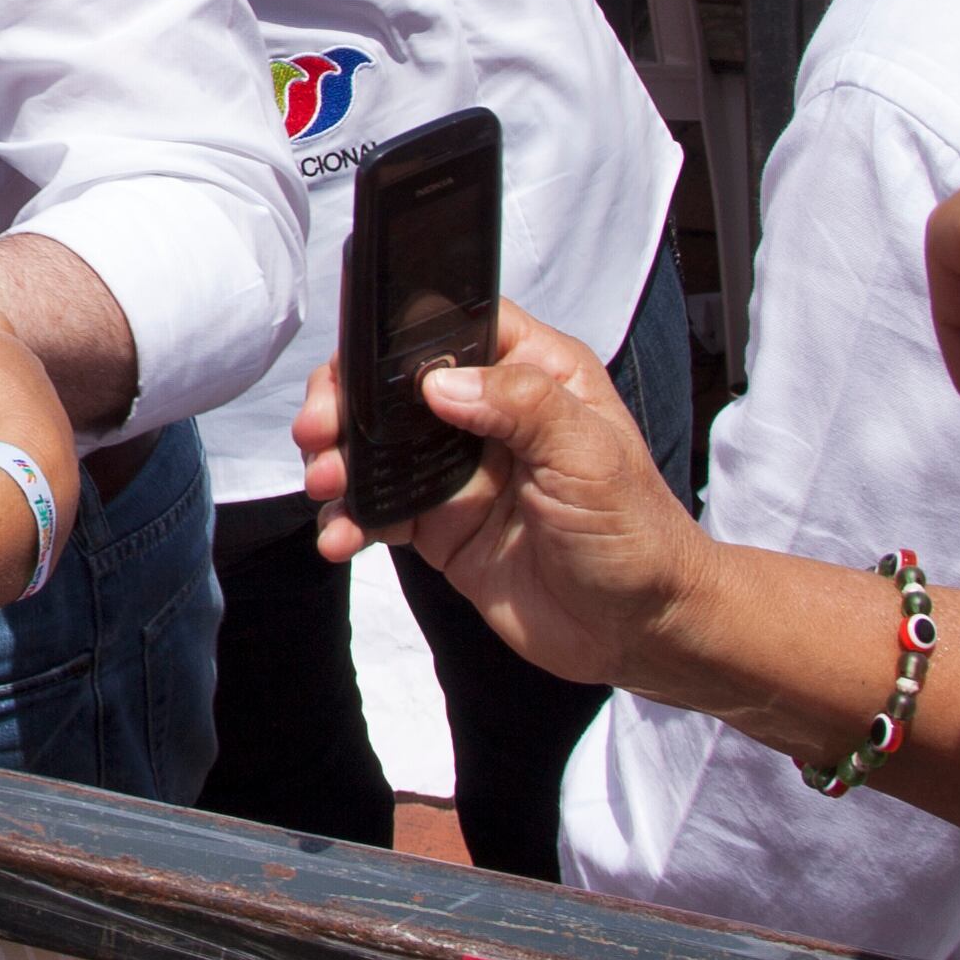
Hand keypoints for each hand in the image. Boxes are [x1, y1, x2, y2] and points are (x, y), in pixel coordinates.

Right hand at [291, 306, 709, 692]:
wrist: (641, 631)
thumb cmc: (637, 535)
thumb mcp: (591, 457)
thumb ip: (522, 406)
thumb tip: (439, 382)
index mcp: (534, 377)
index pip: (457, 327)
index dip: (400, 332)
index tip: (359, 361)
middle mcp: (490, 416)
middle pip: (397, 384)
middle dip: (347, 401)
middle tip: (318, 429)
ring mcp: (460, 471)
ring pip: (377, 446)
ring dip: (339, 460)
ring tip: (325, 484)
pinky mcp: (440, 525)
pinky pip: (379, 510)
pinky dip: (350, 519)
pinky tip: (339, 536)